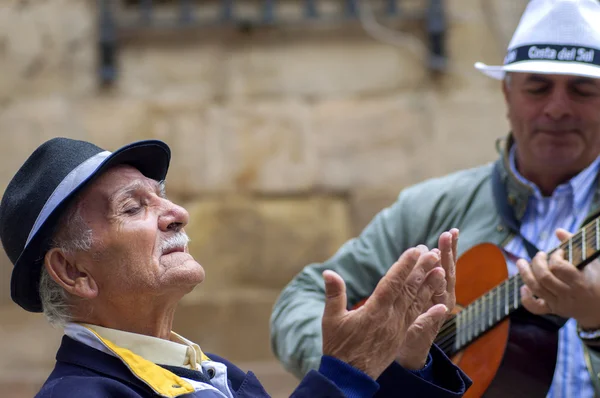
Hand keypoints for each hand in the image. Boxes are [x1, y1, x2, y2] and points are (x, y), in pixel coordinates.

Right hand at [321, 232, 453, 379]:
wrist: (350, 376)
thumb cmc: (338, 346)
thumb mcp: (331, 319)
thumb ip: (334, 294)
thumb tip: (328, 272)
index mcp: (374, 311)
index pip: (393, 283)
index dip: (405, 265)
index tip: (415, 250)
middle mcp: (390, 318)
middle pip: (409, 290)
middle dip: (422, 269)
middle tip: (433, 252)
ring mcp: (398, 328)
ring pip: (417, 303)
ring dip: (429, 285)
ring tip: (441, 269)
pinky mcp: (401, 337)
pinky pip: (418, 319)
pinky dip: (431, 311)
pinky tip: (442, 305)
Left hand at [516, 228, 599, 328]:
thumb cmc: (598, 280)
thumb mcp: (591, 262)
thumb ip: (575, 244)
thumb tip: (558, 231)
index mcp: (581, 282)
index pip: (558, 267)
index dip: (555, 256)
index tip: (559, 252)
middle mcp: (568, 295)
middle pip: (544, 278)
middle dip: (537, 263)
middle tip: (539, 254)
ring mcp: (560, 304)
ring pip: (536, 289)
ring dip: (525, 273)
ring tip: (521, 262)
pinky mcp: (554, 310)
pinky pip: (535, 308)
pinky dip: (525, 299)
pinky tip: (523, 287)